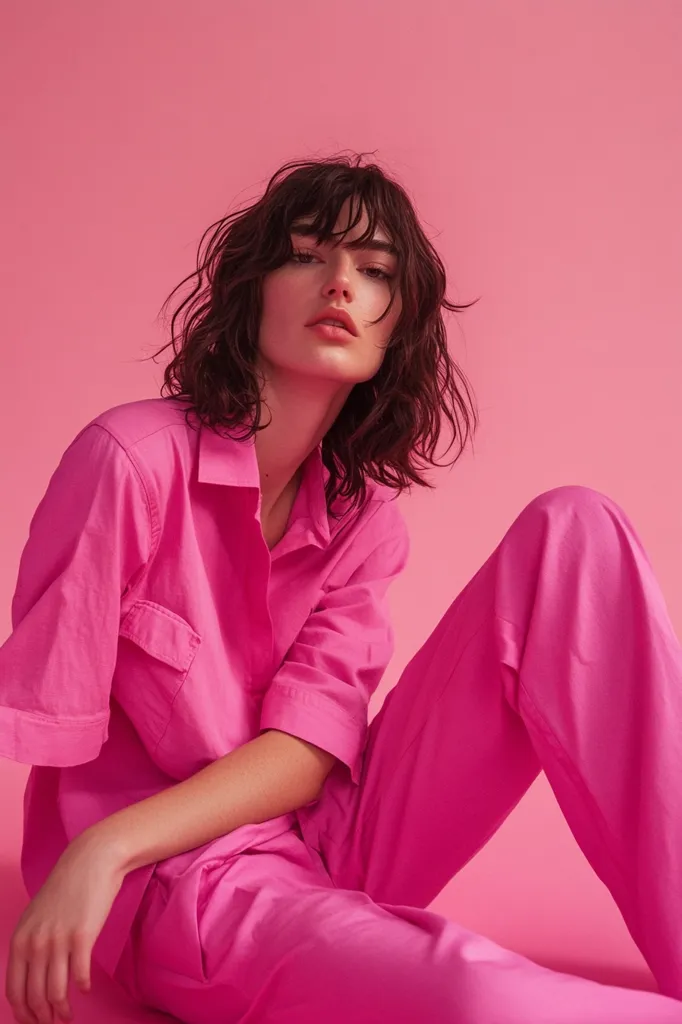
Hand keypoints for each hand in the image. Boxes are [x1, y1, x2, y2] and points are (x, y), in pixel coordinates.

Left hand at [5, 830, 125, 1023]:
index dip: (24, 1014)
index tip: (34, 1023)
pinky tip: (85, 988)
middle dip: (44, 1017)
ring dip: (63, 1011)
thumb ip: (30, 944)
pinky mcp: (82, 937)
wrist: (91, 860)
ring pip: (56, 991)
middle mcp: (35, 943)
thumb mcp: (36, 916)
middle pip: (35, 996)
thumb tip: (32, 977)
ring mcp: (58, 940)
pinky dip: (82, 988)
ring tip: (69, 1016)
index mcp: (20, 940)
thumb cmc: (66, 888)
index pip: (14, 991)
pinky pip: (79, 975)